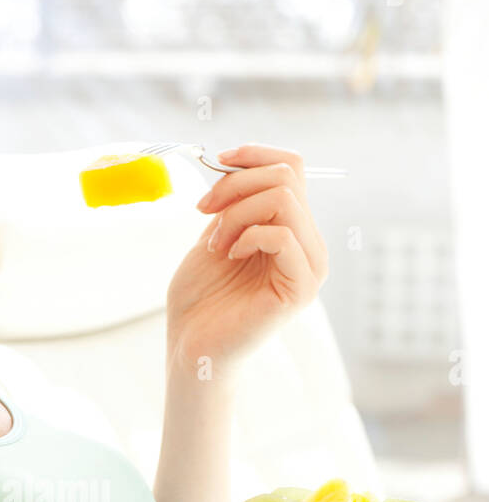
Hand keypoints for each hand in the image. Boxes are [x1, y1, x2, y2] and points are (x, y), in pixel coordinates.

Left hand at [165, 143, 328, 373]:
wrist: (193, 346)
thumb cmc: (201, 297)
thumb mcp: (215, 233)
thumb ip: (235, 201)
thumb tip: (236, 163)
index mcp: (292, 228)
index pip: (292, 167)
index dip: (254, 155)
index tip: (218, 162)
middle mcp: (309, 245)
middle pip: (287, 177)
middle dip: (236, 185)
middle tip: (204, 211)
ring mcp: (309, 267)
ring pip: (284, 200)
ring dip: (237, 213)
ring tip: (216, 243)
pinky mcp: (300, 288)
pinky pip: (283, 235)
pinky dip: (248, 236)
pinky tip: (230, 255)